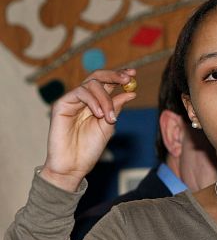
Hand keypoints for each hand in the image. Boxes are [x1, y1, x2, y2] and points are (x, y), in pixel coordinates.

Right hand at [41, 69, 137, 190]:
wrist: (74, 165)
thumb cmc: (90, 148)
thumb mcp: (109, 126)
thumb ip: (116, 108)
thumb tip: (131, 93)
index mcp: (96, 103)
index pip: (107, 84)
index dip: (119, 76)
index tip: (133, 74)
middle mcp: (84, 99)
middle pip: (97, 77)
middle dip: (114, 76)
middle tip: (127, 79)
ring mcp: (72, 101)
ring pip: (91, 85)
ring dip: (105, 99)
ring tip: (110, 118)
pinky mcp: (61, 105)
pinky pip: (79, 93)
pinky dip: (93, 101)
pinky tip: (100, 115)